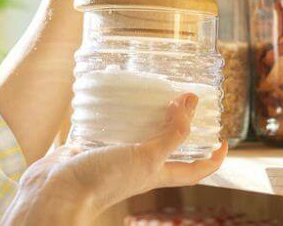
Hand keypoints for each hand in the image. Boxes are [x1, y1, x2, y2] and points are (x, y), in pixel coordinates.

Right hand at [2, 94, 227, 224]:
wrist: (57, 192)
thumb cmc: (104, 180)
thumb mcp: (147, 158)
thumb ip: (172, 133)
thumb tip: (192, 102)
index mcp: (155, 174)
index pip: (194, 171)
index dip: (213, 159)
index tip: (224, 140)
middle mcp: (137, 166)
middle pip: (166, 148)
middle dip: (178, 127)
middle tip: (184, 101)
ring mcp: (113, 156)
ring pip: (135, 134)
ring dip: (144, 115)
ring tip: (150, 90)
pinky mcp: (89, 147)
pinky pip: (105, 127)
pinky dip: (110, 112)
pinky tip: (110, 94)